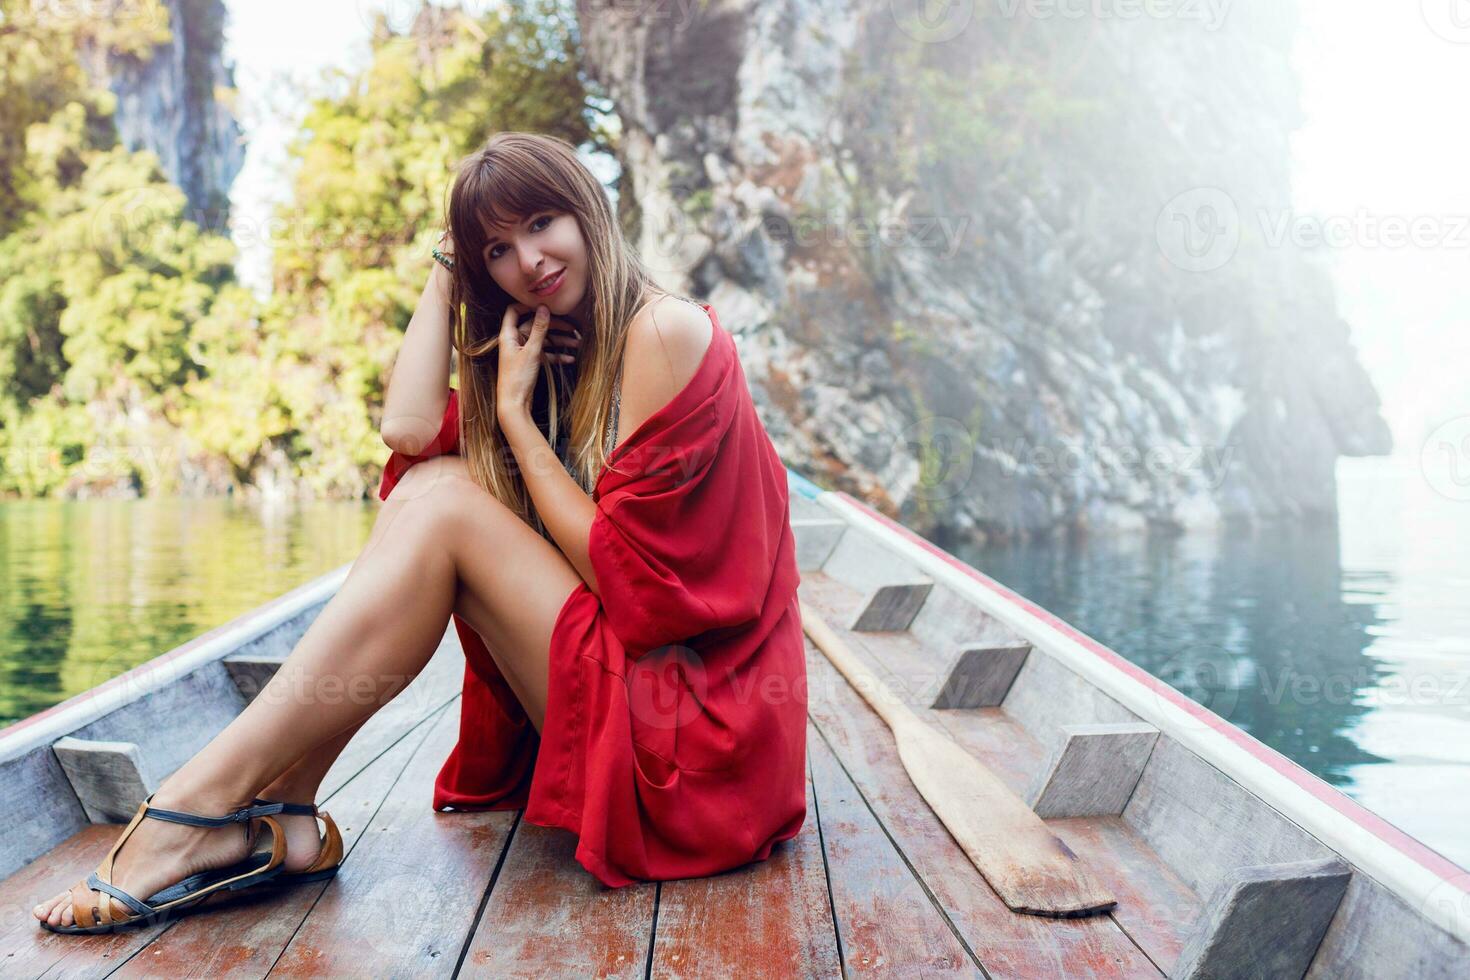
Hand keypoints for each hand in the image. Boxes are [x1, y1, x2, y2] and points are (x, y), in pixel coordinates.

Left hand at [496, 303, 582, 421]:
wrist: (514, 404)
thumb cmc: (518, 378)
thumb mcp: (532, 351)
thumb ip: (539, 328)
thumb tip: (544, 308)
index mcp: (509, 335)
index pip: (514, 311)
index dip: (528, 306)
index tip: (546, 306)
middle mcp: (515, 341)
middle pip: (535, 325)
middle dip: (554, 326)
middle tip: (572, 328)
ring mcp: (523, 352)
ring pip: (543, 340)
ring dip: (560, 342)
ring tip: (577, 344)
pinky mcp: (530, 362)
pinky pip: (545, 354)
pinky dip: (556, 356)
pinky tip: (570, 360)